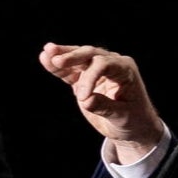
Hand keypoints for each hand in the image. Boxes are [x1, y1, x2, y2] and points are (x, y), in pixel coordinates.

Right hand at [41, 42, 165, 157]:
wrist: (133, 126)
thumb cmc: (133, 120)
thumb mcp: (122, 116)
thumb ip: (105, 107)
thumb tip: (86, 100)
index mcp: (125, 70)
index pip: (104, 65)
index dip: (90, 78)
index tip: (82, 98)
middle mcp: (113, 64)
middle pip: (91, 55)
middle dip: (74, 57)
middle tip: (57, 60)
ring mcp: (97, 70)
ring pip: (78, 59)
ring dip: (63, 55)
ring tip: (47, 51)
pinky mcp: (84, 78)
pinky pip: (70, 71)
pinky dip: (58, 67)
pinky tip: (44, 58)